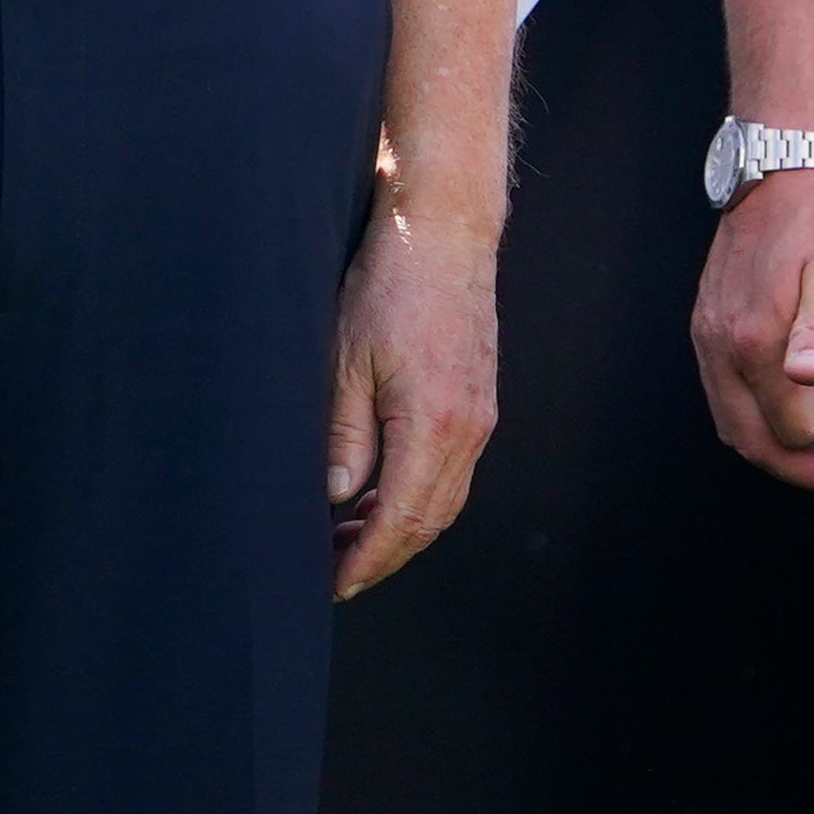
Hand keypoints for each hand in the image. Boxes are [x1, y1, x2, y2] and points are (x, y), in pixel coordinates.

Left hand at [327, 195, 502, 592]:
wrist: (443, 230)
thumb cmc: (389, 283)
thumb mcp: (344, 359)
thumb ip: (342, 437)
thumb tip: (336, 499)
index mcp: (433, 426)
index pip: (399, 521)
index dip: (365, 560)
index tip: (334, 583)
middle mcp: (467, 431)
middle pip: (428, 522)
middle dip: (381, 554)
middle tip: (335, 570)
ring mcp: (480, 418)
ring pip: (444, 500)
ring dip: (400, 526)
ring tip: (349, 535)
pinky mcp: (479, 401)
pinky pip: (453, 470)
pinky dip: (418, 494)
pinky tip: (382, 490)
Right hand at [686, 162, 813, 495]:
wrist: (779, 174)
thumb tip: (807, 379)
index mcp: (754, 341)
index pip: (791, 423)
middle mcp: (720, 347)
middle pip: (751, 439)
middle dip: (801, 469)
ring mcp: (707, 337)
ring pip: (730, 423)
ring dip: (776, 449)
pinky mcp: (706, 325)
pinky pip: (722, 395)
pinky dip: (754, 420)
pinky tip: (786, 409)